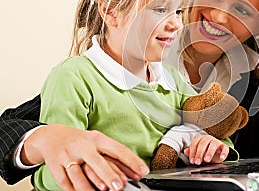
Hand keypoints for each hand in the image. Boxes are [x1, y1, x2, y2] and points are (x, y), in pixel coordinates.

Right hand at [22, 124, 148, 190]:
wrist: (52, 136)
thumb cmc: (82, 142)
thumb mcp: (98, 143)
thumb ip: (115, 158)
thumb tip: (134, 173)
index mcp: (97, 139)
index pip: (118, 149)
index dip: (131, 161)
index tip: (143, 171)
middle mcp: (83, 146)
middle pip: (97, 161)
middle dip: (109, 174)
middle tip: (119, 186)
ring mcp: (68, 156)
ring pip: (79, 173)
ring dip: (90, 185)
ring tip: (102, 190)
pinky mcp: (56, 166)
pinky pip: (65, 181)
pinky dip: (74, 190)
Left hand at [183, 134, 228, 164]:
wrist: (217, 152)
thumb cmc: (206, 152)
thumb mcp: (198, 153)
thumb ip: (191, 152)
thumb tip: (186, 151)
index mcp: (200, 139)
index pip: (195, 143)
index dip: (192, 152)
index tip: (192, 160)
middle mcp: (208, 138)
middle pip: (203, 143)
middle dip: (199, 153)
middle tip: (198, 162)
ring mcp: (216, 141)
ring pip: (213, 144)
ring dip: (209, 152)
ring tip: (207, 160)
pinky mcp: (224, 146)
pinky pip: (224, 148)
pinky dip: (223, 153)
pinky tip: (221, 158)